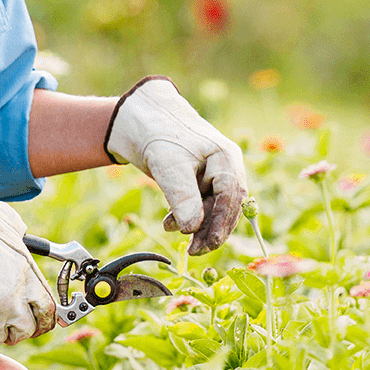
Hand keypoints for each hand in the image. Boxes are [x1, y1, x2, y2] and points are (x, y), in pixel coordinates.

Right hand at [0, 177, 55, 349]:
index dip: (44, 319)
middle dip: (18, 330)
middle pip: (27, 331)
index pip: (48, 311)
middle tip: (8, 326)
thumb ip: (19, 235)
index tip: (39, 322)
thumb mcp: (10, 224)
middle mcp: (16, 302)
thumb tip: (18, 232)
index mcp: (30, 280)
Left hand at [104, 76, 248, 255]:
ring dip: (197, 225)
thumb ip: (182, 197)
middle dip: (210, 230)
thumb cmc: (157, 135)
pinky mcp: (200, 180)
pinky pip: (202, 204)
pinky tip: (170, 223)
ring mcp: (214, 173)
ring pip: (213, 208)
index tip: (209, 244)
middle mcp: (226, 166)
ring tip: (172, 232)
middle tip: (193, 251)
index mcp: (225, 157)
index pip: (231, 196)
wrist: (139, 119)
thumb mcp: (168, 166)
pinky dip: (188, 216)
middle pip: (226, 206)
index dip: (221, 222)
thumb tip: (192, 228)